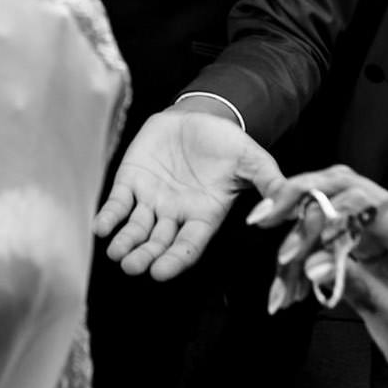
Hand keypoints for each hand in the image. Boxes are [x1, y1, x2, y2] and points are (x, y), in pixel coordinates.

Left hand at [94, 106, 282, 279]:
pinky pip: (118, 203)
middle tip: (132, 267)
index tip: (160, 273)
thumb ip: (269, 184)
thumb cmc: (227, 142)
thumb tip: (286, 206)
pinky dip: (109, 216)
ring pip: (136, 228)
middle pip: (158, 243)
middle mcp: (175, 214)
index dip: (174, 260)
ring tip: (117, 253)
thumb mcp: (252, 160)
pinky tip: (101, 227)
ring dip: (125, 242)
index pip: (188, 246)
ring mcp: (151, 199)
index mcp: (203, 216)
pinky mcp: (131, 180)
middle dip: (145, 256)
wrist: (200, 114)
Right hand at [251, 166, 387, 387]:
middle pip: (344, 186)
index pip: (365, 203)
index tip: (295, 231)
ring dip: (298, 216)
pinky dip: (305, 235)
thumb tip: (315, 264)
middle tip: (268, 215)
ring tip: (274, 239)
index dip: (325, 211)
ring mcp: (383, 224)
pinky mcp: (366, 234)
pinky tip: (290, 256)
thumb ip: (353, 283)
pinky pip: (330, 220)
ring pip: (331, 197)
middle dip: (301, 197)